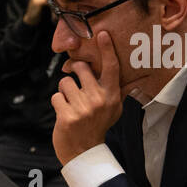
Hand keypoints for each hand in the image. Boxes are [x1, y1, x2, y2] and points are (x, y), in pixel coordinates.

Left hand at [50, 29, 123, 164]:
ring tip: (71, 103)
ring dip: (64, 91)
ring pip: (65, 82)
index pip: (110, 68)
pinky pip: (55, 96)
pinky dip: (57, 103)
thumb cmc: (98, 127)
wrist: (84, 151)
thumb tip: (130, 78)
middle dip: (74, 72)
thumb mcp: (113, 110)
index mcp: (111, 96)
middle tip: (76, 83)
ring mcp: (82, 108)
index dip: (106, 50)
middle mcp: (98, 99)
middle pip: (81, 68)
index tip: (102, 34)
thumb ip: (117, 92)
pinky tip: (64, 113)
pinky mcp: (66, 116)